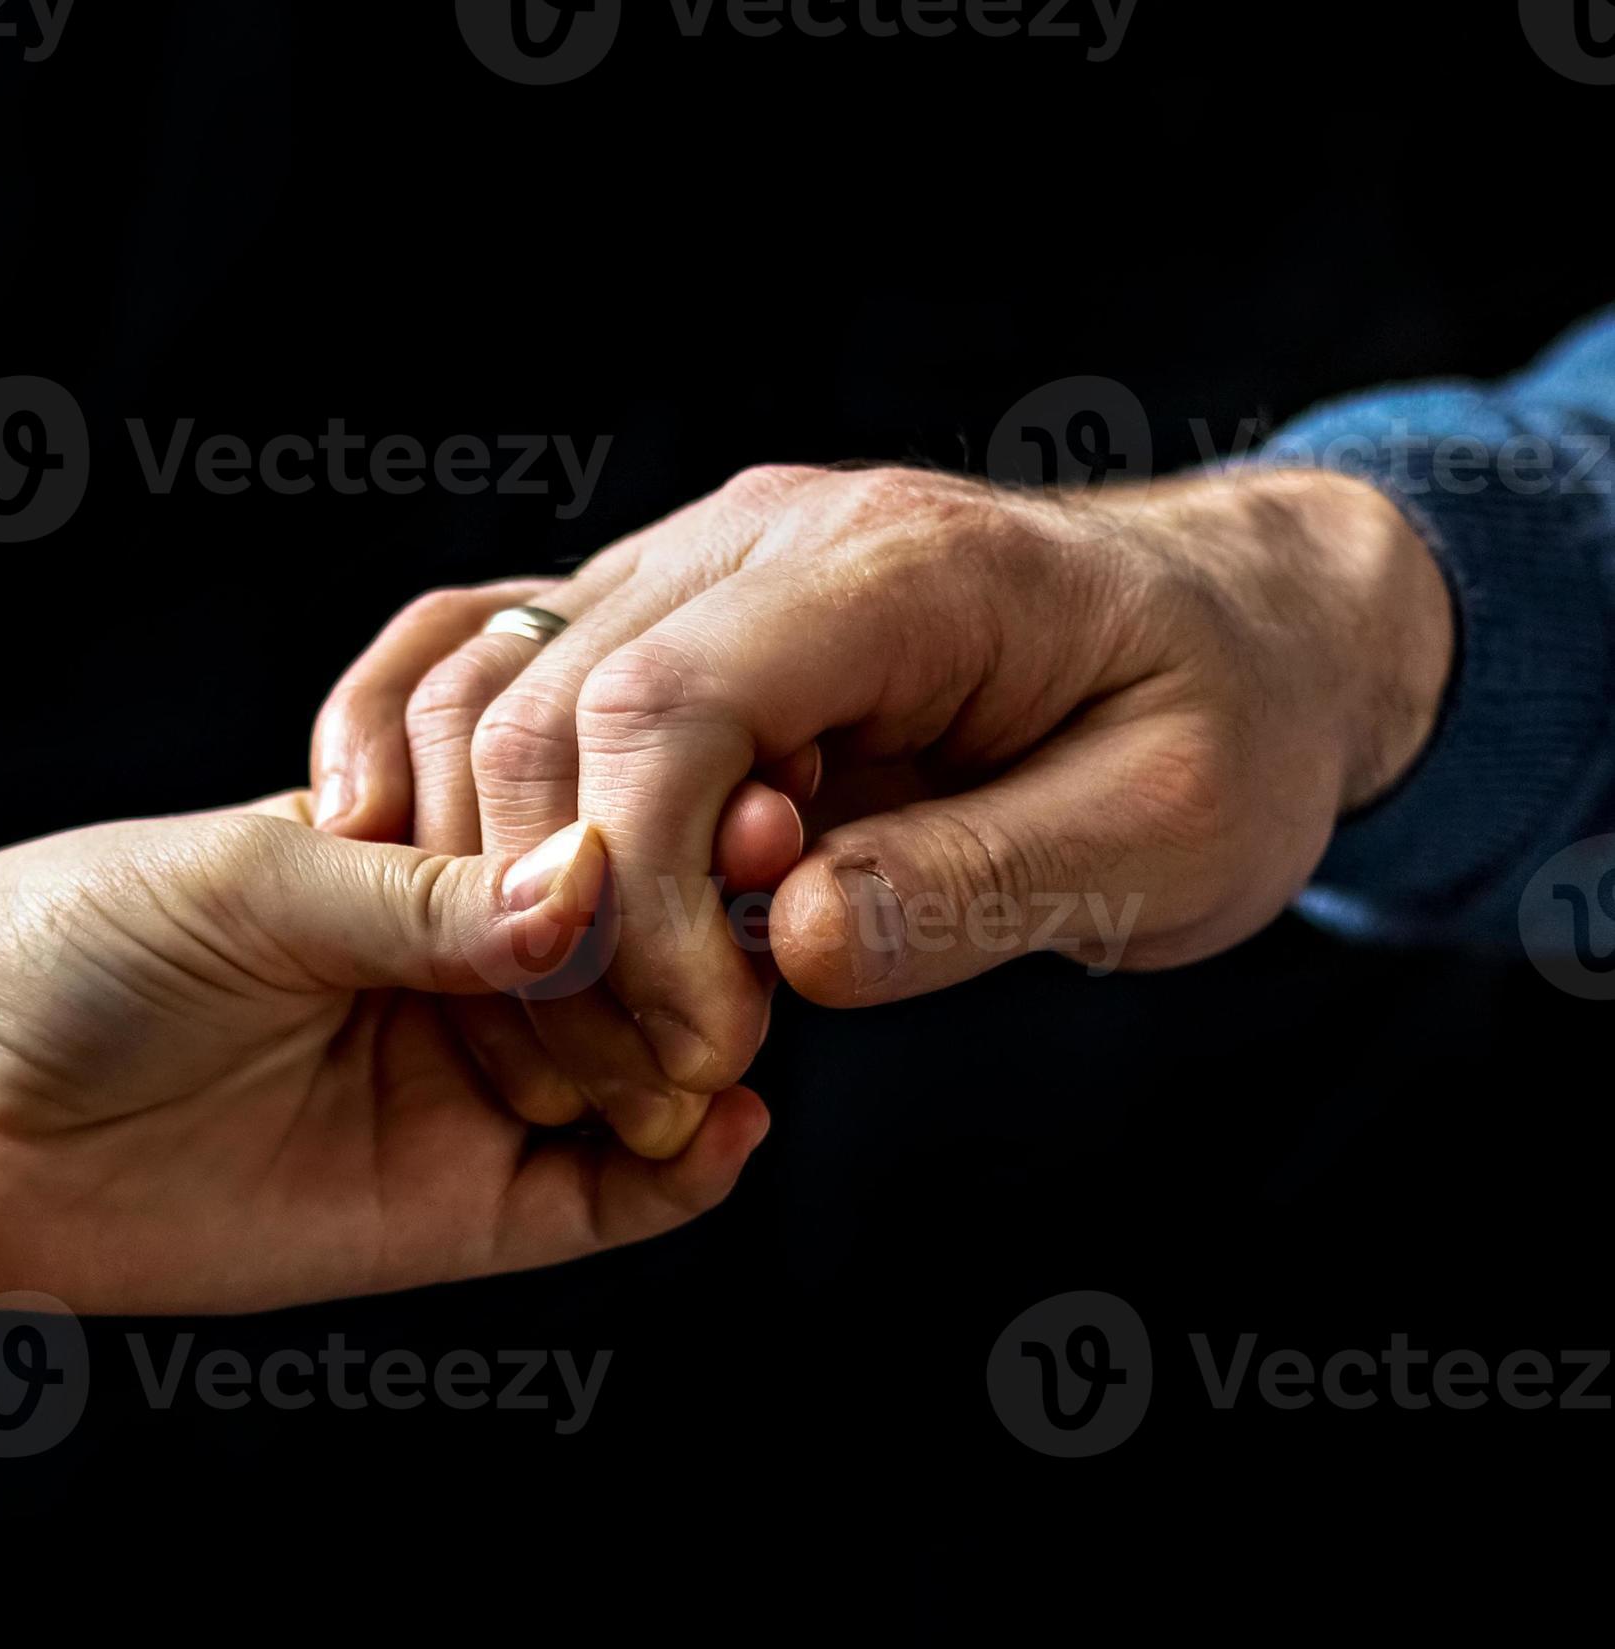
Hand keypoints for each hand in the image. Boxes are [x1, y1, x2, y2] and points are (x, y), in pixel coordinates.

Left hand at [0, 797, 769, 1315]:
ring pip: (645, 1072)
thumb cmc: (71, 944)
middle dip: (703, 939)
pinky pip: (607, 1201)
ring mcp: (466, 1094)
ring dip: (703, 1048)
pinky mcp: (455, 1214)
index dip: (665, 828)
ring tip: (728, 1024)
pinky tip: (726, 1127)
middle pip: (641, 957)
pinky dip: (685, 1171)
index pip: (588, 839)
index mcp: (415, 859)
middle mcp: (457, 974)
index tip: (743, 797)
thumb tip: (600, 883)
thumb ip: (430, 897)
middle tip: (755, 906)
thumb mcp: (259, 883)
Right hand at [308, 464, 1454, 1082]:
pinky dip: (452, 809)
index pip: (664, 703)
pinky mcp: (653, 615)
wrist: (1238, 631)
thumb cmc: (1225, 729)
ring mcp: (687, 563)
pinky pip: (487, 685)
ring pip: (481, 699)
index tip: (705, 1043)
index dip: (638, 893)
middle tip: (661, 1073)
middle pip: (537, 707)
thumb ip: (982, 886)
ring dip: (496, 886)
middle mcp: (758, 535)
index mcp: (894, 566)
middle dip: (559, 922)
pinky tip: (484, 923)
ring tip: (620, 1027)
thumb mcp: (1171, 841)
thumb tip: (797, 940)